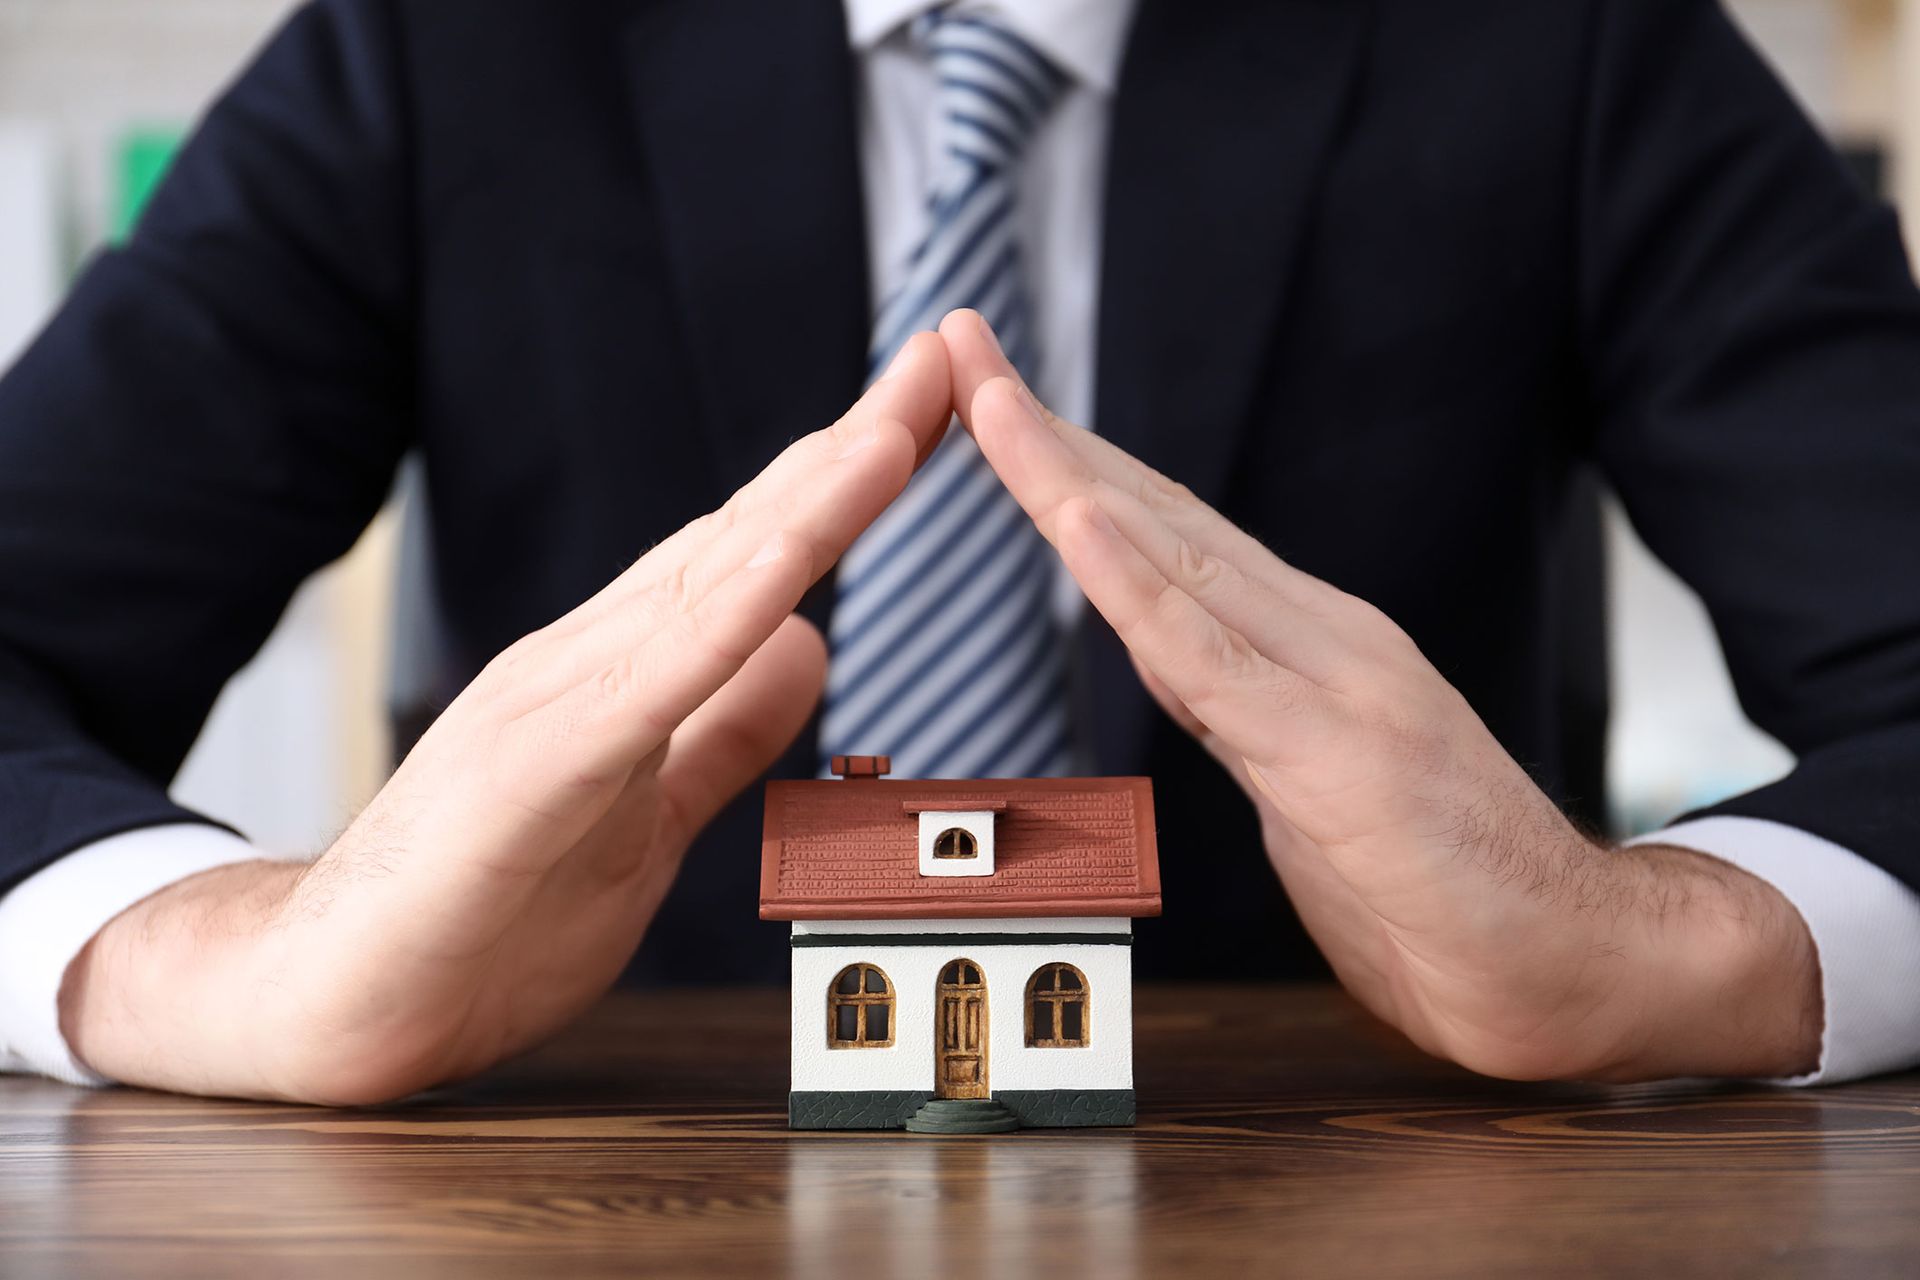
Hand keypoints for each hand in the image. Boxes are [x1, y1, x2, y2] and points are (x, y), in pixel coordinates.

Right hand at [58, 333, 955, 1103]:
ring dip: (803, 509)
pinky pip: (643, 690)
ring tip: (892, 433)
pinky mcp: (530, 773)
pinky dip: (717, 625)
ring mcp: (554, 705)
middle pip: (740, 537)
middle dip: (848, 451)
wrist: (336, 999)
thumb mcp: (651, 815)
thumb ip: (724, 731)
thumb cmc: (490, 910)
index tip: (929, 417)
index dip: (843, 484)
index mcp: (625, 671)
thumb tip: (812, 645)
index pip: (752, 554)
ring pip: (702, 589)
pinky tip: (785, 575)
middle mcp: (592, 661)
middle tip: (941, 361)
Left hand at [941, 309, 1820, 1081]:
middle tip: (957, 342)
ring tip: (988, 397)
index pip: (1165, 537)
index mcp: (1303, 644)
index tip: (989, 401)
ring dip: (1068, 476)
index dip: (1072, 465)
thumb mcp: (1309, 790)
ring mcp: (1332, 683)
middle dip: (1046, 434)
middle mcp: (1315, 637)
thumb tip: (1185, 684)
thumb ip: (1245, 720)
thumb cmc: (1440, 890)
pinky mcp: (1334, 753)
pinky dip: (1137, 585)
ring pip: (1171, 560)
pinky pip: (1211, 660)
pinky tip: (1079, 521)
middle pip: (1155, 518)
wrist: (1570, 962)